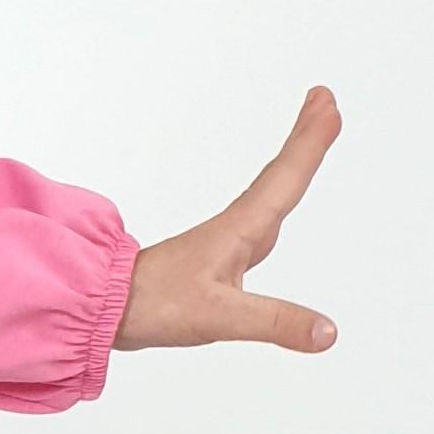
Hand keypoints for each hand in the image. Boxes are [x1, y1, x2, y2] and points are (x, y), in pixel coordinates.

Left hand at [113, 87, 340, 354]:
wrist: (106, 308)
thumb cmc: (155, 305)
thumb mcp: (220, 316)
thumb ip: (275, 323)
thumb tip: (327, 332)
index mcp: (240, 231)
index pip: (285, 178)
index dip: (309, 143)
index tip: (328, 105)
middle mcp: (236, 228)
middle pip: (280, 174)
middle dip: (305, 137)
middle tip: (324, 100)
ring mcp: (226, 242)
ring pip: (269, 193)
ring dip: (292, 164)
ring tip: (310, 138)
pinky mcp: (218, 259)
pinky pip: (257, 219)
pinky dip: (274, 202)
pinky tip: (275, 213)